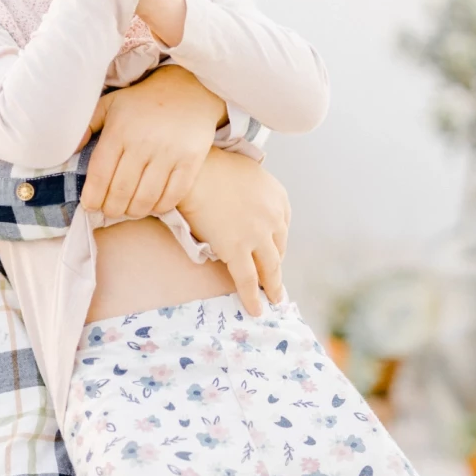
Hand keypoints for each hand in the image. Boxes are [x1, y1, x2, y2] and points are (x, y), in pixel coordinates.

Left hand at [81, 65, 226, 218]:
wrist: (186, 88)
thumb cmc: (142, 102)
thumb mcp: (110, 104)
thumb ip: (87, 126)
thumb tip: (71, 152)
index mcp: (119, 130)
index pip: (100, 174)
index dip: (93, 197)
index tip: (90, 206)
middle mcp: (143, 142)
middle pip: (121, 191)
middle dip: (112, 209)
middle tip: (111, 211)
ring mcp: (169, 152)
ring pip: (146, 198)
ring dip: (135, 211)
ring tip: (130, 210)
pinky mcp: (191, 160)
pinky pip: (173, 195)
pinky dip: (160, 207)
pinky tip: (153, 205)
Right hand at [176, 151, 288, 316]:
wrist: (193, 171)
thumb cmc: (209, 166)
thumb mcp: (245, 171)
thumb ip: (252, 190)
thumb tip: (244, 201)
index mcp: (278, 196)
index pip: (282, 226)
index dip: (275, 242)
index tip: (271, 252)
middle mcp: (274, 216)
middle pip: (279, 249)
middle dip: (276, 266)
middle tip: (274, 281)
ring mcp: (258, 235)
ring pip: (270, 268)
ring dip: (272, 286)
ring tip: (273, 299)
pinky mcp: (238, 249)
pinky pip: (248, 279)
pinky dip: (253, 297)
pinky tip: (256, 309)